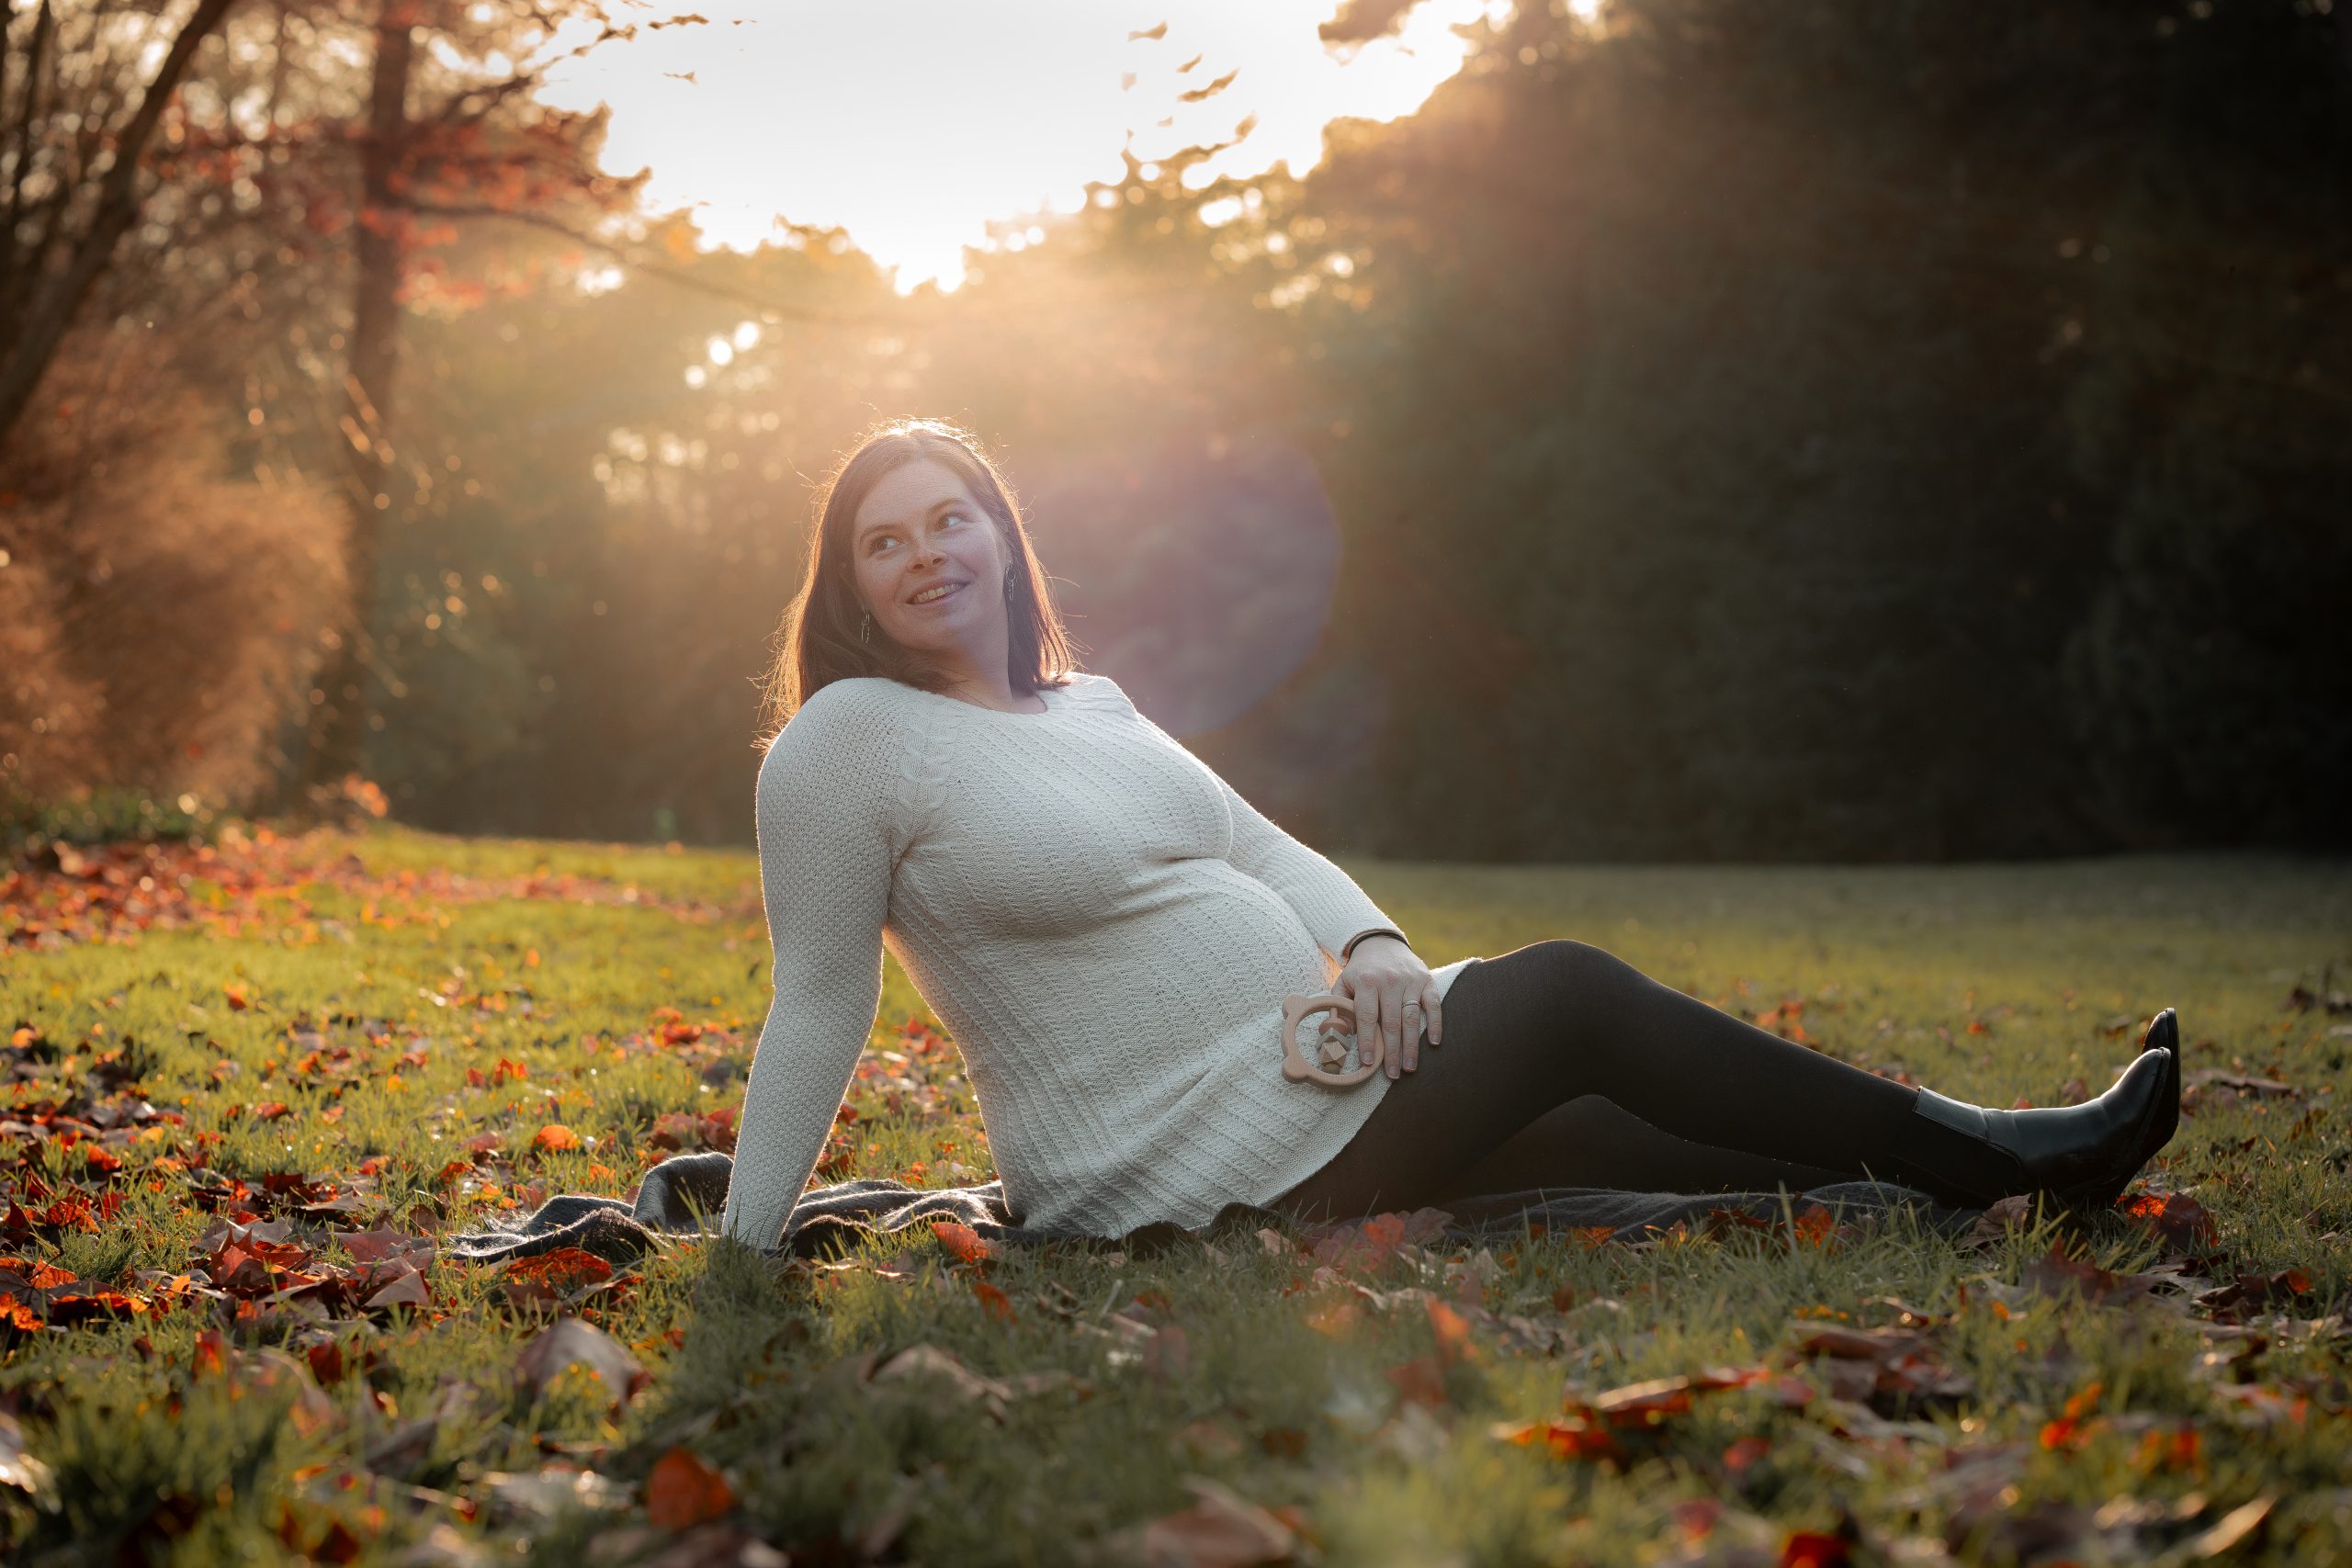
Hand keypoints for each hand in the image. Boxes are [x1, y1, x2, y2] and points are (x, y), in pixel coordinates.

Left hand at [1334, 934, 1440, 1078]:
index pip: (1367, 1016)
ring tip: (1409, 1067)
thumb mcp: (1343, 984)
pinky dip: (1436, 1023)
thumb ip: (1339, 1008)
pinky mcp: (1427, 980)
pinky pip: (1434, 1004)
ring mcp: (1410, 981)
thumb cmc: (1360, 972)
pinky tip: (1434, 1043)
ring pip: (1412, 1017)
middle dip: (1392, 1051)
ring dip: (1412, 1045)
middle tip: (1392, 1075)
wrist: (1381, 943)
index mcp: (1367, 982)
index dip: (1368, 1040)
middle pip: (1391, 1022)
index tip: (1368, 1062)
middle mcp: (1390, 981)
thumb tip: (1340, 1035)